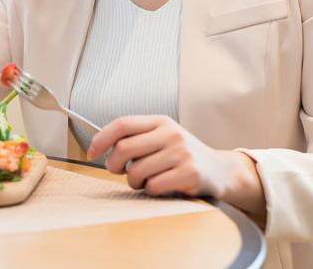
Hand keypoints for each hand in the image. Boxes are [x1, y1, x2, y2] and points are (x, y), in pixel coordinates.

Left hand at [87, 115, 265, 214]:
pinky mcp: (189, 174)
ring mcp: (181, 153)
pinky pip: (153, 186)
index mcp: (161, 121)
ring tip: (146, 181)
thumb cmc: (183, 155)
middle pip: (124, 149)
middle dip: (113, 165)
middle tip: (117, 171)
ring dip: (134, 182)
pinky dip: (151, 191)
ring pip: (136, 171)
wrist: (220, 170)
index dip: (101, 138)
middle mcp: (171, 134)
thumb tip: (100, 143)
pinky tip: (162, 187)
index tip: (91, 152)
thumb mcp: (163, 137)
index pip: (122, 124)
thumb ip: (137, 137)